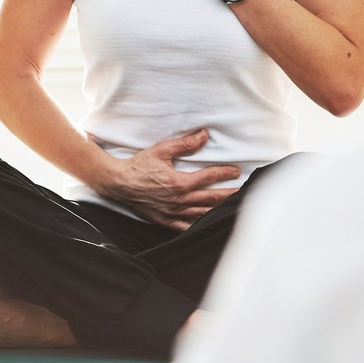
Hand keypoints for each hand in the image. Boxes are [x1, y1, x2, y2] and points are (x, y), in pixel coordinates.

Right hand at [91, 127, 240, 230]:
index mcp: (179, 182)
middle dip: (230, 194)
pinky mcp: (165, 221)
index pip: (209, 177)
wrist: (118, 183)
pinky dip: (200, 226)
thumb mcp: (161, 150)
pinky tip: (210, 224)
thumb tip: (204, 135)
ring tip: (233, 208)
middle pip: (211, 199)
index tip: (236, 171)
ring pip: (203, 214)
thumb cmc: (139, 165)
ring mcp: (173, 213)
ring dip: (219, 210)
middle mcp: (179, 200)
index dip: (225, 174)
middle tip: (244, 192)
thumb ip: (185, 144)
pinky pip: (187, 227)